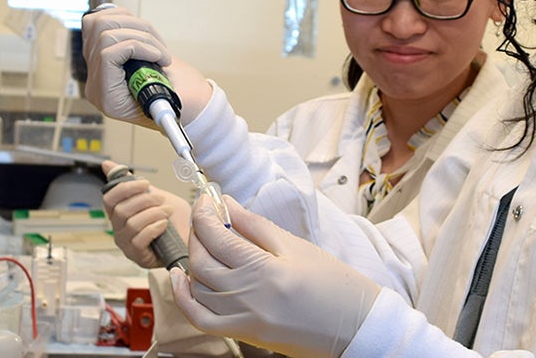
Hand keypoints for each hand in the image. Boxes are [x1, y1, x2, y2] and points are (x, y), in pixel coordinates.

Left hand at [81, 6, 212, 126]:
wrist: (173, 98)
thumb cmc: (174, 101)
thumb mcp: (171, 101)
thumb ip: (160, 90)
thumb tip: (159, 77)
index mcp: (108, 99)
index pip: (107, 57)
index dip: (136, 47)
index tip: (159, 56)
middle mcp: (96, 81)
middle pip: (104, 36)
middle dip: (140, 36)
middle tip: (162, 52)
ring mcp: (93, 64)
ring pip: (101, 23)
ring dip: (134, 25)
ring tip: (154, 41)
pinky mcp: (97, 48)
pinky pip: (99, 20)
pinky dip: (124, 18)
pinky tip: (140, 31)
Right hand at [100, 161, 191, 268]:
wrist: (193, 239)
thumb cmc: (174, 220)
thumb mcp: (154, 196)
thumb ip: (133, 183)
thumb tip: (107, 165)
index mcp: (120, 214)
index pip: (109, 199)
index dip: (125, 188)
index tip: (144, 183)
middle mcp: (119, 230)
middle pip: (121, 210)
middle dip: (145, 200)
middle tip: (161, 199)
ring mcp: (127, 245)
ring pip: (132, 224)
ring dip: (153, 214)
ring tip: (167, 211)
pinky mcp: (138, 256)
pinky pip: (139, 239)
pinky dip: (154, 228)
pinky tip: (164, 225)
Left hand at [171, 196, 380, 357]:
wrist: (354, 327)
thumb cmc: (335, 286)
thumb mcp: (297, 247)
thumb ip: (256, 226)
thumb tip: (226, 204)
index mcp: (264, 269)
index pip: (218, 236)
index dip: (205, 214)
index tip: (205, 201)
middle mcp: (248, 296)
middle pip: (203, 260)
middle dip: (198, 233)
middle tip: (205, 217)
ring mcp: (242, 319)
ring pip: (199, 286)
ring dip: (195, 261)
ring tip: (205, 243)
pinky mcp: (244, 334)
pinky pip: (201, 318)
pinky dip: (185, 298)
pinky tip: (182, 279)